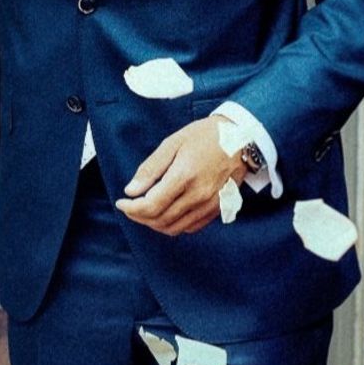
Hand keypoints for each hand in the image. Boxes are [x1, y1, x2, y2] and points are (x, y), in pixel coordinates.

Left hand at [117, 117, 246, 236]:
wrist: (242, 138)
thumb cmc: (205, 136)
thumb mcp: (173, 143)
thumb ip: (150, 169)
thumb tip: (131, 191)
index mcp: (184, 176)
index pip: (151, 206)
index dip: (131, 209)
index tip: (121, 203)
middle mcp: (199, 195)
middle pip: (160, 220)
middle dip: (139, 217)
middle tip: (130, 207)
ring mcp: (210, 205)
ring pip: (175, 228)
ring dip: (155, 223)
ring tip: (145, 210)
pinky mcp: (218, 209)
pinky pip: (191, 227)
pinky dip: (174, 225)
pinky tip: (167, 212)